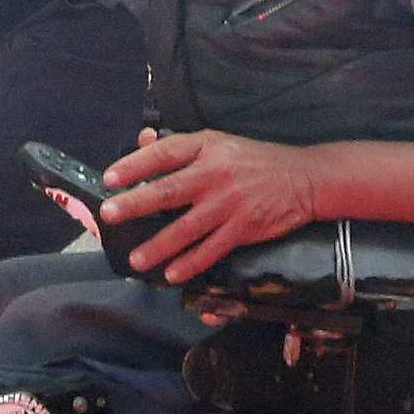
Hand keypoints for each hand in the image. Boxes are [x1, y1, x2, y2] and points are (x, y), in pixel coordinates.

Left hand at [99, 126, 320, 285]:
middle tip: (110, 214)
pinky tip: (173, 273)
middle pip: (169, 190)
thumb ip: (179, 145)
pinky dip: (191, 263)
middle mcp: (215, 174)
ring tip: (136, 259)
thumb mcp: (218, 143)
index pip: (164, 154)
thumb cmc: (254, 160)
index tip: (109, 179)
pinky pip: (212, 249)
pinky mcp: (244, 228)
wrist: (304, 178)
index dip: (134, 165)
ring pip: (187, 228)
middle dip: (136, 204)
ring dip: (159, 245)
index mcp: (206, 148)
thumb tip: (141, 140)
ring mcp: (229, 203)